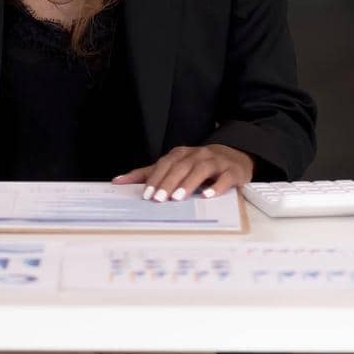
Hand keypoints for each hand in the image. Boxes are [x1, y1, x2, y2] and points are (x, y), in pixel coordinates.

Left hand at [112, 145, 254, 200]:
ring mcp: (216, 161)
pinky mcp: (232, 171)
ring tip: (178, 197)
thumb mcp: (174, 166)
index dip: (155, 178)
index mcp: (182, 154)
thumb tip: (119, 180)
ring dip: (189, 183)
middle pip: (181, 166)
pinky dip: (217, 186)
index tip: (146, 195)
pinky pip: (225, 177)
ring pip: (201, 170)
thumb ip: (148, 173)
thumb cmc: (199, 165)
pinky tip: (208, 196)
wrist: (234, 156)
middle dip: (168, 183)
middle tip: (159, 199)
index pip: (165, 164)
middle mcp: (197, 155)